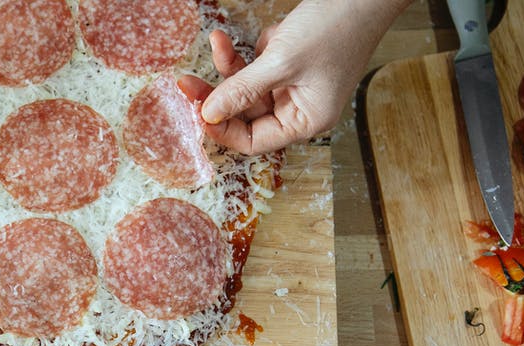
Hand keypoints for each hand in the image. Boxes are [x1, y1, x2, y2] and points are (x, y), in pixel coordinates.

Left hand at [181, 0, 408, 153]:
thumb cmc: (336, 28)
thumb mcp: (282, 62)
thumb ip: (242, 91)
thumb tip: (208, 115)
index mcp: (306, 120)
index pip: (254, 140)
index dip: (223, 129)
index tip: (197, 111)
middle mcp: (299, 108)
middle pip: (244, 115)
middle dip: (217, 95)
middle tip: (187, 82)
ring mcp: (293, 86)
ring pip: (246, 89)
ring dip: (228, 68)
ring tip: (217, 42)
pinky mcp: (288, 64)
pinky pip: (255, 68)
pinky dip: (245, 54)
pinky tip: (247, 36)